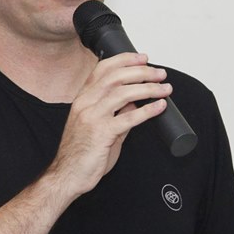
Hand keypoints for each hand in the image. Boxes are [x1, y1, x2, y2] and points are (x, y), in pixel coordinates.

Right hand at [47, 53, 171, 197]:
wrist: (67, 175)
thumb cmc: (81, 153)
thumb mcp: (99, 126)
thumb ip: (117, 113)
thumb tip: (136, 102)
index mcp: (83, 98)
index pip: (103, 68)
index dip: (125, 59)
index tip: (143, 57)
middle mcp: (86, 103)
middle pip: (117, 77)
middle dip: (142, 71)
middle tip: (160, 74)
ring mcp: (92, 117)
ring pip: (124, 93)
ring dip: (149, 88)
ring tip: (165, 89)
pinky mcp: (101, 133)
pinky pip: (128, 118)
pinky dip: (147, 110)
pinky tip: (159, 107)